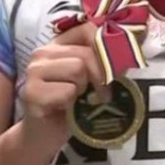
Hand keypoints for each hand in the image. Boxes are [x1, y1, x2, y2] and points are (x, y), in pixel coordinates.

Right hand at [18, 22, 107, 155]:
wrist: (43, 136)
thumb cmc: (72, 103)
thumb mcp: (91, 76)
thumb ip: (103, 59)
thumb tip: (134, 44)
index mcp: (58, 44)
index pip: (87, 28)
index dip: (106, 46)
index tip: (114, 67)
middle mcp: (42, 53)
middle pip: (86, 53)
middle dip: (100, 76)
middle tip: (101, 93)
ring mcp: (33, 71)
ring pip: (77, 69)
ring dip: (83, 89)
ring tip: (78, 99)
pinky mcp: (30, 92)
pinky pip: (67, 91)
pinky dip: (72, 103)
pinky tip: (64, 109)